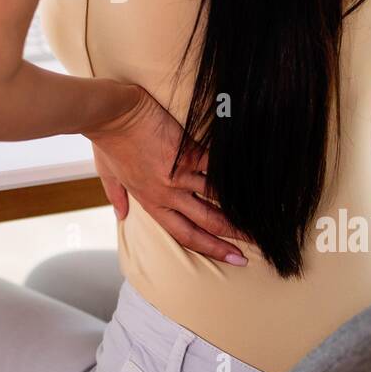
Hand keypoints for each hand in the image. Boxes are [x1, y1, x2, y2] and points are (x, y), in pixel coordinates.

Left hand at [87, 87, 247, 265]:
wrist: (112, 114)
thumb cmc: (108, 140)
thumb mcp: (108, 174)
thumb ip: (117, 196)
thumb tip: (120, 215)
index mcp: (150, 201)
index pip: (185, 234)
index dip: (211, 248)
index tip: (233, 257)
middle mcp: (167, 193)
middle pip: (207, 222)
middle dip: (234, 235)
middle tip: (256, 242)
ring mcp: (179, 174)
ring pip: (217, 197)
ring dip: (240, 207)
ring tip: (262, 213)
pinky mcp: (188, 151)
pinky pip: (217, 167)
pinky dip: (234, 175)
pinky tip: (253, 180)